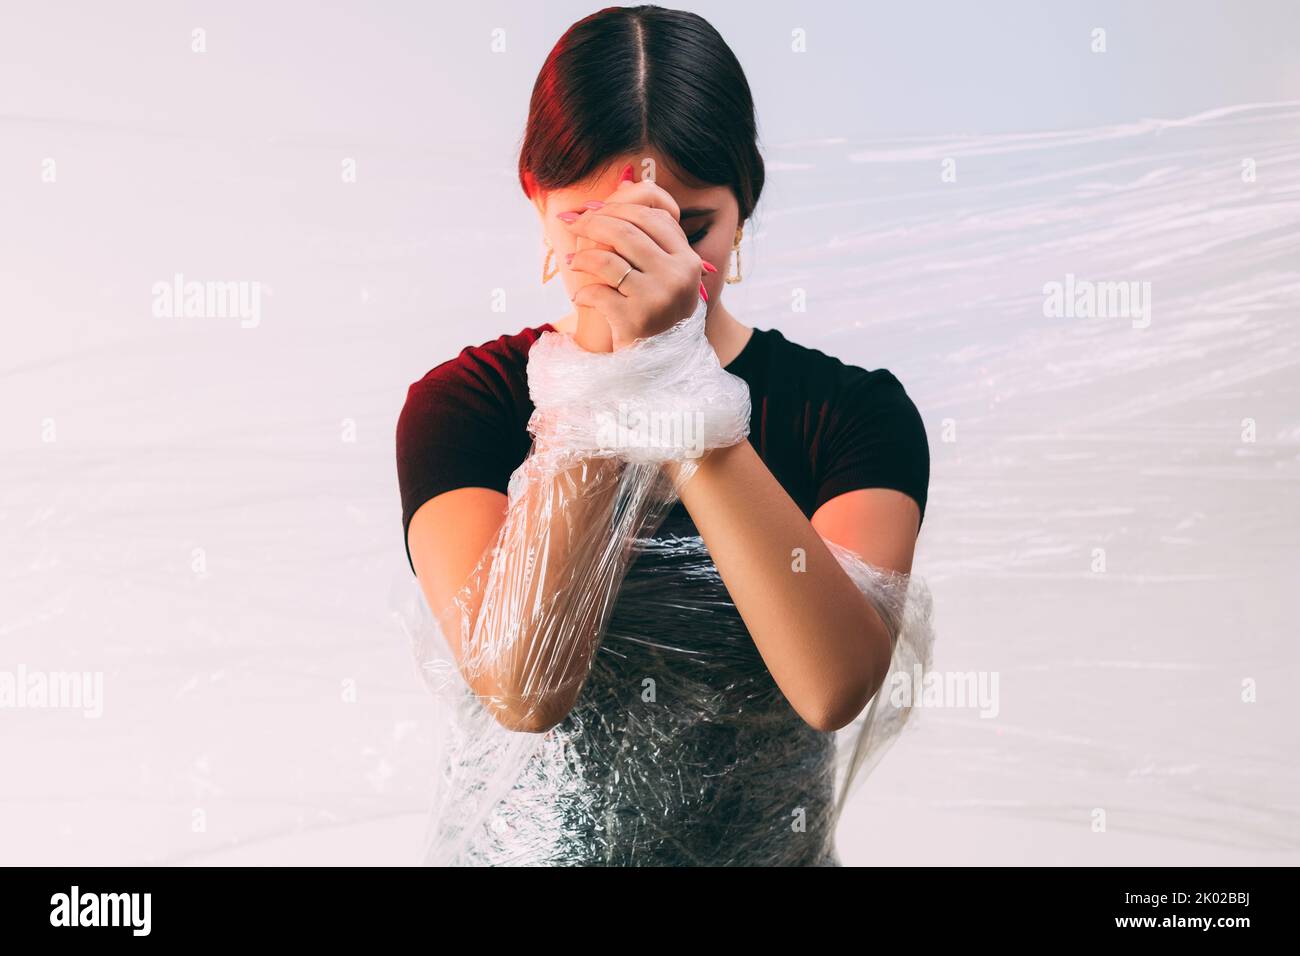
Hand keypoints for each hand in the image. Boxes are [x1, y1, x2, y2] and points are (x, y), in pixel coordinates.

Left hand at [559, 169, 712, 350]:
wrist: (659, 365)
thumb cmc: (655, 313)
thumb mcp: (664, 274)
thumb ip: (649, 235)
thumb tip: (625, 180)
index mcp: (687, 260)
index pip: (653, 216)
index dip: (618, 207)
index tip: (592, 210)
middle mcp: (678, 275)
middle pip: (627, 230)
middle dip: (591, 223)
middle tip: (571, 224)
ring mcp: (658, 297)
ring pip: (608, 258)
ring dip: (582, 258)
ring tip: (573, 262)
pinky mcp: (636, 319)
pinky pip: (599, 292)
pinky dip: (584, 293)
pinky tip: (580, 297)